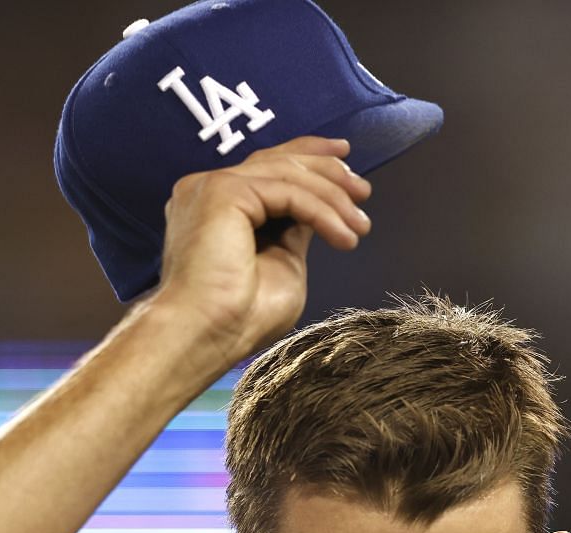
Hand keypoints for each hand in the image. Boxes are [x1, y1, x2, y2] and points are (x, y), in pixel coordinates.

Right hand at [146, 136, 372, 368]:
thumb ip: (295, 231)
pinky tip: (344, 237)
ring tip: (360, 225)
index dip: (308, 157)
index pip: (266, 168)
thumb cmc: (240, 318)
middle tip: (363, 190)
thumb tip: (316, 210)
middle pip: (277, 161)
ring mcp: (211, 187)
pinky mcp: (223, 191)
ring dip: (333, 196)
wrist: (207, 336)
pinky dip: (322, 212)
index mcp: (217, 207)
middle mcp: (208, 190)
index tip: (347, 162)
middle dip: (327, 169)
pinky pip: (287, 191)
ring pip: (286, 174)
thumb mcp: (283, 264)